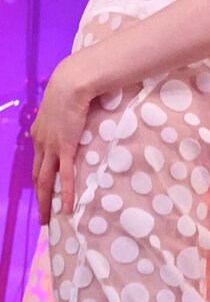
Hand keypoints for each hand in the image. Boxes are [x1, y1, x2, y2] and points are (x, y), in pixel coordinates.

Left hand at [31, 56, 93, 224]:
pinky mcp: (64, 148)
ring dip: (45, 202)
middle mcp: (41, 142)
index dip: (40, 177)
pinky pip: (64, 176)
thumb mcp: (66, 104)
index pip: (38, 161)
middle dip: (38, 197)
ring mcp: (51, 147)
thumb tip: (81, 113)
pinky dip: (65, 193)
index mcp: (39, 132)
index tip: (43, 190)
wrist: (72, 82)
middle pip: (37, 176)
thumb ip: (70, 114)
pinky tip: (66, 208)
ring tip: (47, 219)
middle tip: (42, 215)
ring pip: (45, 181)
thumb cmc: (73, 87)